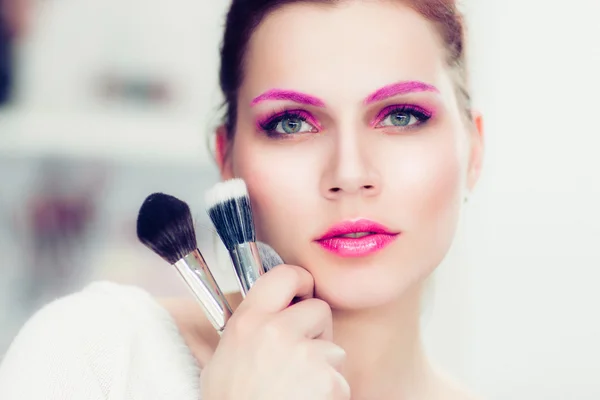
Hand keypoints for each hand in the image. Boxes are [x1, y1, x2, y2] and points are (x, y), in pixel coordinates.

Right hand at [200, 264, 349, 399]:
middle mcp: (276, 331)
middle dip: (317, 331)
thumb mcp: (221, 361)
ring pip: (333, 348)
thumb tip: (263, 310)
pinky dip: (331, 394)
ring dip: (324, 368)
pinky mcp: (328, 380)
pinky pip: (340, 379)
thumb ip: (246, 329)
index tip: (303, 292)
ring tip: (298, 390)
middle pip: (319, 309)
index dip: (300, 282)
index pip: (283, 275)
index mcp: (248, 322)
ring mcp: (305, 355)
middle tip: (301, 357)